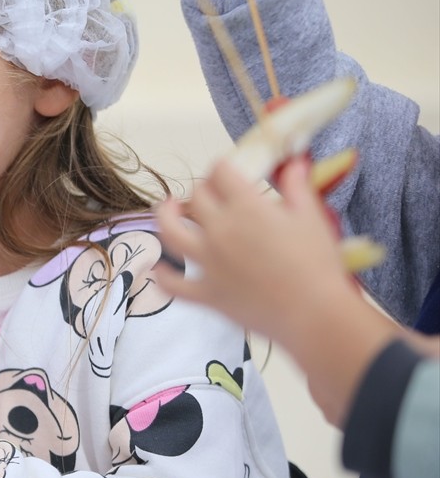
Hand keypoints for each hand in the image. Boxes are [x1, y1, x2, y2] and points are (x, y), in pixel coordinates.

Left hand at [153, 157, 398, 424]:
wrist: (314, 314)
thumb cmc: (318, 263)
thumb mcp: (312, 217)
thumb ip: (297, 186)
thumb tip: (293, 162)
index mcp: (245, 206)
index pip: (220, 172)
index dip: (223, 168)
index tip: (229, 173)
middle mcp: (218, 229)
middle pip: (197, 197)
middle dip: (204, 190)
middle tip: (212, 195)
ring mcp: (207, 262)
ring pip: (170, 231)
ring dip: (165, 216)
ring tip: (169, 210)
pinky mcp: (205, 293)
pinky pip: (173, 283)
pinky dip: (163, 275)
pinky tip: (159, 267)